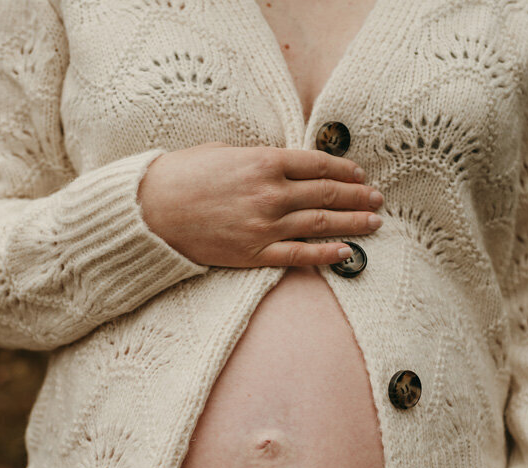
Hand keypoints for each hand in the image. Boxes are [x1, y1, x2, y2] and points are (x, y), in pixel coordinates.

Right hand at [137, 141, 383, 267]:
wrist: (150, 211)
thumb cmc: (181, 176)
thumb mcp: (223, 152)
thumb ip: (257, 157)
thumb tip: (282, 164)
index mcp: (263, 162)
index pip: (317, 165)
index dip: (344, 170)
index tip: (359, 175)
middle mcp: (270, 193)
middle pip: (326, 194)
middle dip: (357, 196)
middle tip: (377, 199)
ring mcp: (264, 226)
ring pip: (321, 224)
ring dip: (352, 224)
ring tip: (374, 224)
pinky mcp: (254, 254)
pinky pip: (299, 255)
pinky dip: (326, 254)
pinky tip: (347, 253)